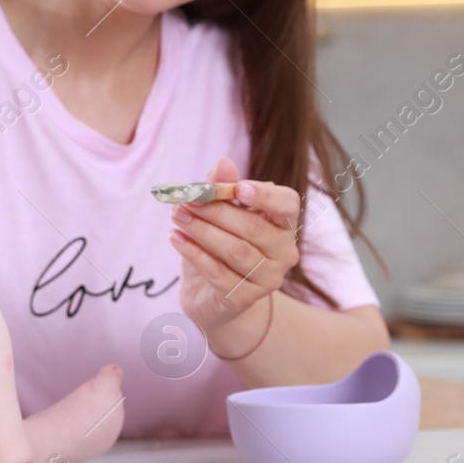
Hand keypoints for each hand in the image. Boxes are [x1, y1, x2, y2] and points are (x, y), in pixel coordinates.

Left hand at [168, 157, 300, 335]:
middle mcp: (284, 252)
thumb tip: (223, 163)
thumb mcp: (218, 213)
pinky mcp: (246, 299)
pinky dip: (194, 253)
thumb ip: (222, 188)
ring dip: (202, 230)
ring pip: (236, 251)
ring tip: (176, 216)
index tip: (238, 188)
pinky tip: (176, 238)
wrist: (211, 295)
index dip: (266, 196)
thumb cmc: (219, 245)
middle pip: (254, 227)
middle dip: (217, 211)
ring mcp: (269, 278)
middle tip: (186, 200)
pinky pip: (219, 273)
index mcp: (283, 224)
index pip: (288, 205)